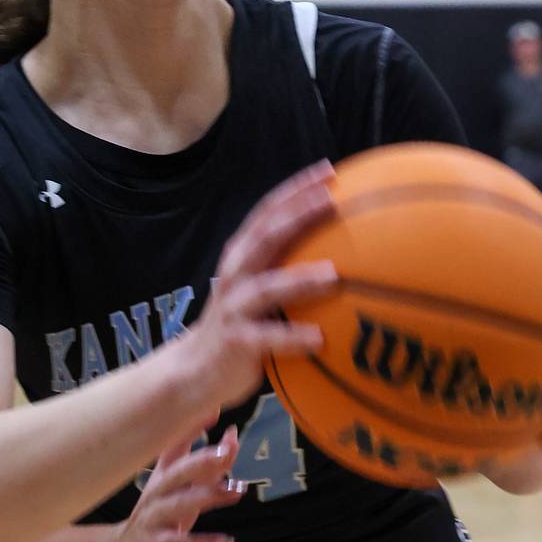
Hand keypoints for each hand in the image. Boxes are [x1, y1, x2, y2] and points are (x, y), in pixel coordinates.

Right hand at [108, 428, 244, 541]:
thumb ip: (207, 463)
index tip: (214, 407)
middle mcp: (157, 492)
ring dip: (207, 496)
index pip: (176, 445)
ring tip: (236, 492)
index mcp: (164, 475)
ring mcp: (153, 518)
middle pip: (176, 472)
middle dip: (201, 460)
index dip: (193, 427)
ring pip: (177, 504)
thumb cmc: (159, 515)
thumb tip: (232, 435)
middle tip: (227, 451)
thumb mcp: (181, 488)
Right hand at [178, 162, 338, 414]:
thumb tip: (347, 251)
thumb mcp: (260, 289)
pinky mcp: (236, 342)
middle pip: (265, 236)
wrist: (194, 370)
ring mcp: (233, 308)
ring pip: (267, 287)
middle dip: (297, 214)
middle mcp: (235, 275)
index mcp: (242, 256)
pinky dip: (293, 336)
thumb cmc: (241, 324)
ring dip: (300, 279)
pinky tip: (319, 338)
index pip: (268, 212)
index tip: (329, 171)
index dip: (296, 189)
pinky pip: (267, 338)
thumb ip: (287, 266)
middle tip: (331, 200)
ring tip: (332, 274)